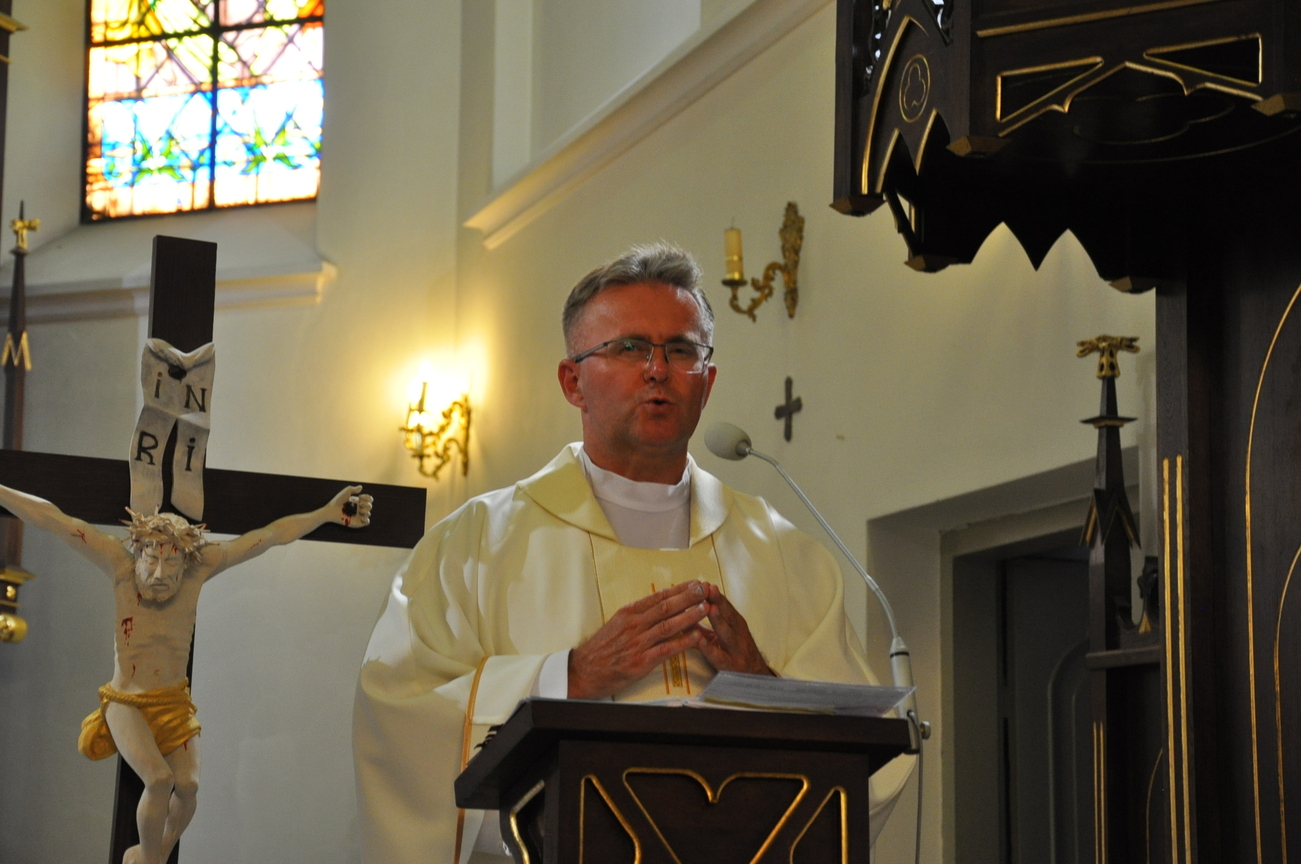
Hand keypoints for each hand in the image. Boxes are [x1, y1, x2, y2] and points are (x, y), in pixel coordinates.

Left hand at [327, 485, 372, 527]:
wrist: (332, 510)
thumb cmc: (338, 500)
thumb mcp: (346, 491)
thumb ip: (354, 489)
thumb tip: (361, 487)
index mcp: (358, 502)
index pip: (369, 499)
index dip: (367, 497)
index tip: (360, 496)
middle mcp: (359, 509)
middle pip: (370, 506)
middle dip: (366, 504)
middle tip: (359, 504)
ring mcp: (358, 516)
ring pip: (368, 514)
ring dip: (365, 511)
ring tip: (359, 510)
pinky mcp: (357, 523)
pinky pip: (367, 522)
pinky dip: (366, 519)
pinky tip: (361, 516)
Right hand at [569, 581, 709, 698]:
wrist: (583, 670)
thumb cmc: (601, 648)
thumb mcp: (617, 623)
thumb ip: (638, 614)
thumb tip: (660, 603)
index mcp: (628, 613)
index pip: (658, 597)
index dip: (679, 589)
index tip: (694, 582)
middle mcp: (634, 625)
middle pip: (665, 607)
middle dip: (688, 597)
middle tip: (705, 589)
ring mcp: (637, 643)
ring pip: (668, 626)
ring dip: (689, 616)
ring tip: (706, 608)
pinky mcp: (640, 662)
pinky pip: (665, 649)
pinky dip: (682, 642)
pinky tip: (695, 637)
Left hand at [697, 583, 772, 675]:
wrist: (754, 678)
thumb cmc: (736, 652)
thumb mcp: (724, 634)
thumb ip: (707, 622)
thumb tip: (687, 606)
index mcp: (736, 624)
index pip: (726, 606)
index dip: (715, 595)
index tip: (705, 583)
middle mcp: (738, 634)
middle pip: (728, 615)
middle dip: (718, 601)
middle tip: (708, 588)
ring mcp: (736, 650)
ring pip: (726, 633)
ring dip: (717, 620)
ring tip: (709, 608)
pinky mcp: (730, 666)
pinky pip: (718, 656)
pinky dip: (709, 647)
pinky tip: (700, 640)